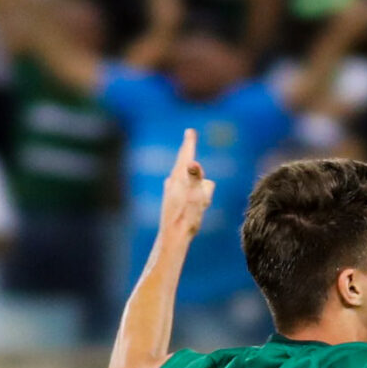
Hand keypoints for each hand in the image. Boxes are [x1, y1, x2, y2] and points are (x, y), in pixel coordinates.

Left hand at [157, 126, 214, 243]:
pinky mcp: (170, 200)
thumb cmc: (187, 216)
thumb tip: (193, 163)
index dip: (190, 143)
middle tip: (188, 139)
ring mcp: (170, 190)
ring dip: (189, 175)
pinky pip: (182, 188)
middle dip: (187, 153)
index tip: (190, 131)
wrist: (173, 236)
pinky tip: (184, 192)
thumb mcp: (196, 195)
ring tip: (196, 186)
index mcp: (179, 177)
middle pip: (183, 163)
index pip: (186, 155)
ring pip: (185, 178)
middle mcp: (172, 181)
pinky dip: (186, 186)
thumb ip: (195, 177)